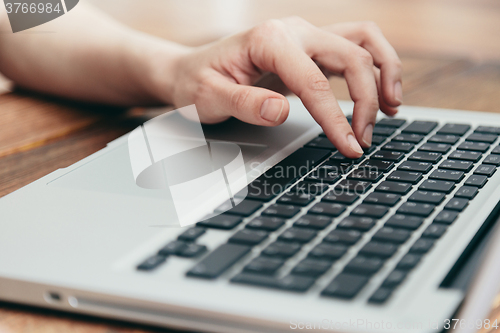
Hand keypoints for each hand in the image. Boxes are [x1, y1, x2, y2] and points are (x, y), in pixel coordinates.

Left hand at [162, 17, 402, 157]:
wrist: (192, 71)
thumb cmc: (199, 83)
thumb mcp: (210, 98)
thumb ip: (245, 104)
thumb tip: (282, 111)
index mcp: (269, 40)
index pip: (316, 82)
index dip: (337, 118)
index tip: (349, 147)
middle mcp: (293, 31)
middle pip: (352, 56)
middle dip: (366, 100)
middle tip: (363, 140)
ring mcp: (305, 36)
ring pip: (363, 41)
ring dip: (385, 72)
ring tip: (392, 108)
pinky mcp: (310, 48)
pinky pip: (354, 47)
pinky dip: (375, 66)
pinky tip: (381, 93)